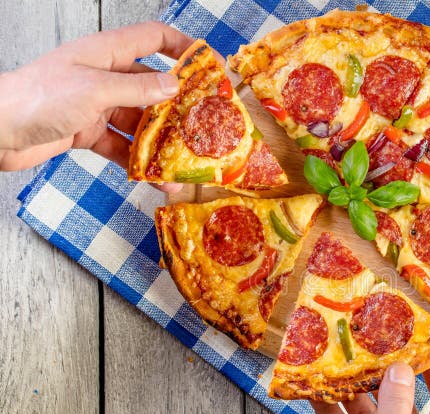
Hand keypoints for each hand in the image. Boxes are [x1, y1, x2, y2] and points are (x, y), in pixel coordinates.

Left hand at [0, 21, 193, 191]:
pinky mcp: (88, 131)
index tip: (209, 64)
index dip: (183, 47)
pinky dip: (137, 161)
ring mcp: (97, 105)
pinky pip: (122, 145)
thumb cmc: (38, 98)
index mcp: (106, 53)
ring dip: (161, 142)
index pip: (152, 39)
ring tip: (182, 163)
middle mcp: (104, 76)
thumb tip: (173, 86)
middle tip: (204, 124)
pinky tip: (153, 176)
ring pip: (140, 121)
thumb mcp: (95, 90)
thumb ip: (137, 89)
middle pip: (152, 86)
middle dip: (178, 107)